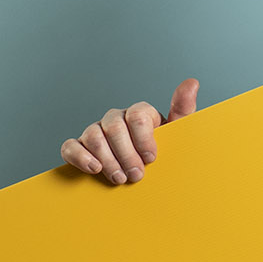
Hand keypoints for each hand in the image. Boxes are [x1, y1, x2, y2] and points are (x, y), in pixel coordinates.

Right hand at [60, 79, 199, 184]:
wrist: (145, 177)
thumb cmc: (161, 153)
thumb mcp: (176, 134)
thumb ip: (183, 109)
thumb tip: (192, 82)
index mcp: (138, 114)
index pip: (137, 115)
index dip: (144, 139)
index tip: (152, 159)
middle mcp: (115, 119)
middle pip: (115, 127)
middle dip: (126, 154)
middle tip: (137, 175)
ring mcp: (95, 132)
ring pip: (93, 137)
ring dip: (108, 160)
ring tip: (120, 179)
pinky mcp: (79, 147)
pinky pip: (70, 147)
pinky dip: (80, 157)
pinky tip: (94, 169)